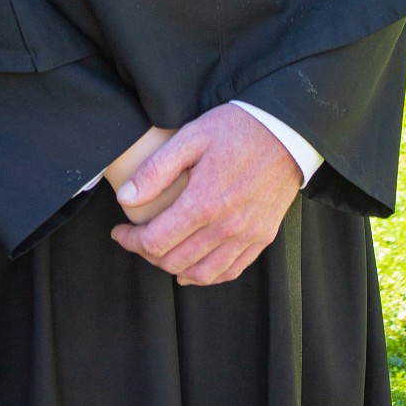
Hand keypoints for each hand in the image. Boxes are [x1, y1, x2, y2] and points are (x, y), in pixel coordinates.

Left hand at [109, 103, 301, 285]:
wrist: (286, 131)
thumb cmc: (237, 129)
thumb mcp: (191, 136)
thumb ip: (156, 170)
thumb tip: (126, 198)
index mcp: (203, 202)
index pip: (155, 241)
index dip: (130, 242)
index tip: (119, 233)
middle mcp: (226, 227)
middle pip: (174, 261)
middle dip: (148, 255)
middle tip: (137, 239)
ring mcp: (247, 236)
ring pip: (201, 274)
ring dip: (174, 269)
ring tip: (161, 253)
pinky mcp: (262, 238)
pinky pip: (229, 271)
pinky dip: (207, 275)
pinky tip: (193, 267)